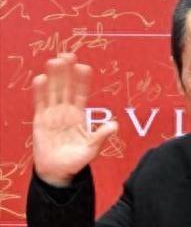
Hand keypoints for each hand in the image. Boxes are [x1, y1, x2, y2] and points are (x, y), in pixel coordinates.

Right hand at [32, 51, 117, 185]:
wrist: (58, 171)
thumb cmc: (76, 160)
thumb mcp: (91, 148)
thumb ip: (101, 136)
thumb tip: (115, 125)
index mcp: (79, 116)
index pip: (81, 94)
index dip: (83, 81)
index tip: (85, 67)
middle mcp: (65, 111)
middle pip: (66, 87)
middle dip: (67, 72)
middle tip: (68, 55)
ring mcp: (52, 114)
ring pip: (53, 91)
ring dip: (54, 76)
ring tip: (55, 61)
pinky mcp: (40, 120)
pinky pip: (40, 103)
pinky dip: (40, 91)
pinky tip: (41, 79)